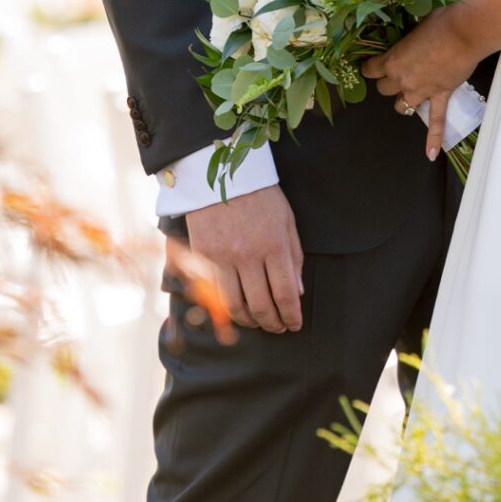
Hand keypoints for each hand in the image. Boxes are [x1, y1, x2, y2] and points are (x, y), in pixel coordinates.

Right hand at [185, 183, 303, 332]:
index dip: (291, 316)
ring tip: (259, 322)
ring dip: (250, 321)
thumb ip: (294, 256)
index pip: (286, 294)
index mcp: (274, 245)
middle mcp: (248, 255)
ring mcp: (222, 257)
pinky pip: (214, 292)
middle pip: (261, 305)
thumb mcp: (287, 220)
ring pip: (235, 306)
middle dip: (273, 324)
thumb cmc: (260, 195)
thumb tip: (298, 292)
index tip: (295, 325)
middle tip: (279, 328)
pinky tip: (237, 309)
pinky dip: (227, 307)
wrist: (219, 173)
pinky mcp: (202, 256)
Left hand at [363, 9, 479, 161]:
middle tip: (397, 76)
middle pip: (384, 90)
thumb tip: (412, 41)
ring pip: (402, 107)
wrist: (464, 32)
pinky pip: (436, 122)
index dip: (371, 68)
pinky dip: (434, 139)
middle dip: (389, 84)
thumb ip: (408, 41)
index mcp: (392, 60)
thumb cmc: (439, 22)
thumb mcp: (415, 28)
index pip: (371, 70)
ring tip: (409, 98)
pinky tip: (431, 154)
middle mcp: (402, 79)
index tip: (372, 66)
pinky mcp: (440, 97)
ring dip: (403, 102)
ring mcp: (420, 91)